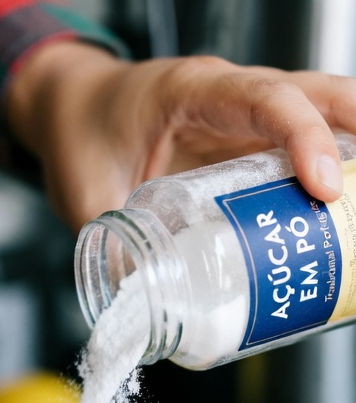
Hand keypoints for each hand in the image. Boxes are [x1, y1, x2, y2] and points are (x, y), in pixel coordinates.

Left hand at [5, 41, 355, 229]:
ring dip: (352, 153)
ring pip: (321, 116)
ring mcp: (245, 117)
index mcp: (192, 91)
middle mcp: (230, 95)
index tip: (321, 187)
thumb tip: (140, 311)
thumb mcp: (85, 194)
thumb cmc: (82, 134)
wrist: (73, 109)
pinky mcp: (250, 143)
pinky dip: (333, 170)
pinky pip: (303, 148)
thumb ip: (111, 251)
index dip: (304, 137)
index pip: (267, 98)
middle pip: (316, 95)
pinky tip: (342, 211)